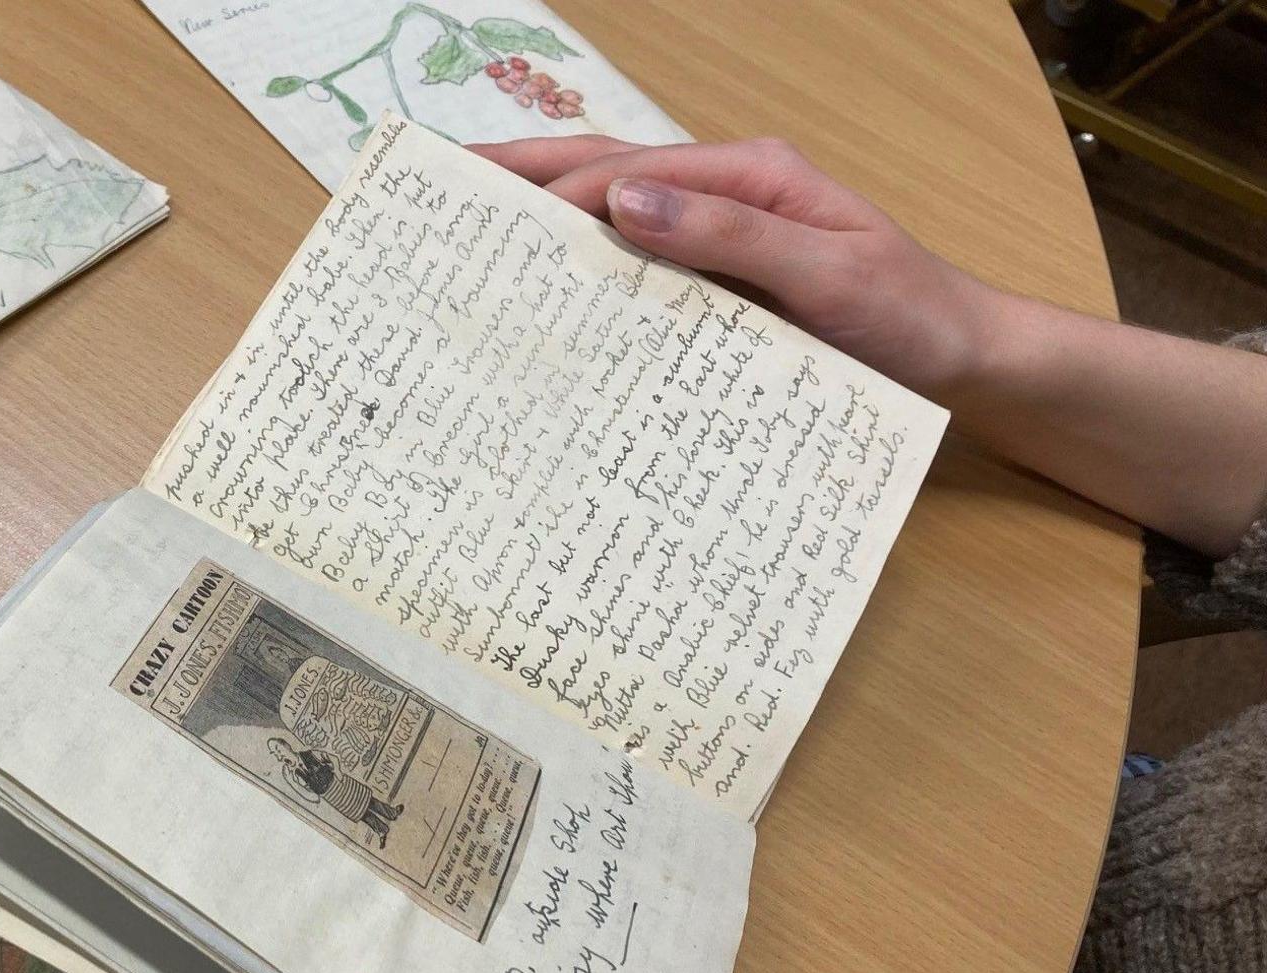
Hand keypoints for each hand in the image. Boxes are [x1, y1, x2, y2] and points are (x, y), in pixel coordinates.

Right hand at [468, 135, 1003, 403]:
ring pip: (614, 222)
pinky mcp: (722, 291)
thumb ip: (732, 234)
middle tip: (438, 194)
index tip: (478, 210)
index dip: (551, 188)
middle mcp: (727, 198)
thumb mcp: (831, 274)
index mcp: (750, 175)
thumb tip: (624, 198)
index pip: (627, 170)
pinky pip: (640, 275)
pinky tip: (545, 300)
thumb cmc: (912, 320)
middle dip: (521, 181)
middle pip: (606, 176)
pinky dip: (585, 277)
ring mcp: (721, 243)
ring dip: (544, 227)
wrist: (968, 368)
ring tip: (466, 243)